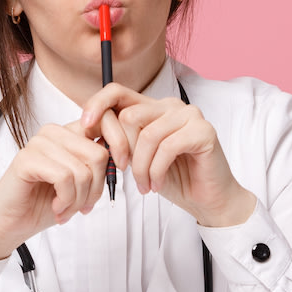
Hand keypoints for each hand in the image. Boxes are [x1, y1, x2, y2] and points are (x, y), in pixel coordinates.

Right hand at [0, 121, 114, 260]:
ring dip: (79, 200)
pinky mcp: (26, 159)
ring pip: (82, 170)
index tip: (123, 170)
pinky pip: (64, 178)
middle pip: (99, 154)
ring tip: (66, 210)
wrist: (11, 225)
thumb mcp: (82, 184)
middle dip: (96, 189)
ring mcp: (38, 143)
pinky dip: (66, 200)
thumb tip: (123, 158)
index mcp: (69, 133)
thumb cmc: (45, 204)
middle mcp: (54, 133)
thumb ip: (99, 166)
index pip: (107, 121)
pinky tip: (57, 208)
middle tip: (83, 207)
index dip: (122, 145)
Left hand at [78, 83, 256, 228]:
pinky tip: (156, 185)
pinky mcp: (204, 131)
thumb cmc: (173, 178)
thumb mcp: (137, 158)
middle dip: (123, 150)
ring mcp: (190, 115)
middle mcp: (171, 106)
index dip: (97, 104)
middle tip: (128, 174)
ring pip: (147, 134)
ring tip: (145, 186)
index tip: (85, 126)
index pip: (118, 91)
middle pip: (130, 115)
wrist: (207, 200)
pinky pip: (167, 147)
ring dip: (141, 168)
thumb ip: (120, 140)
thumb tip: (90, 129)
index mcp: (153, 108)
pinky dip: (156, 171)